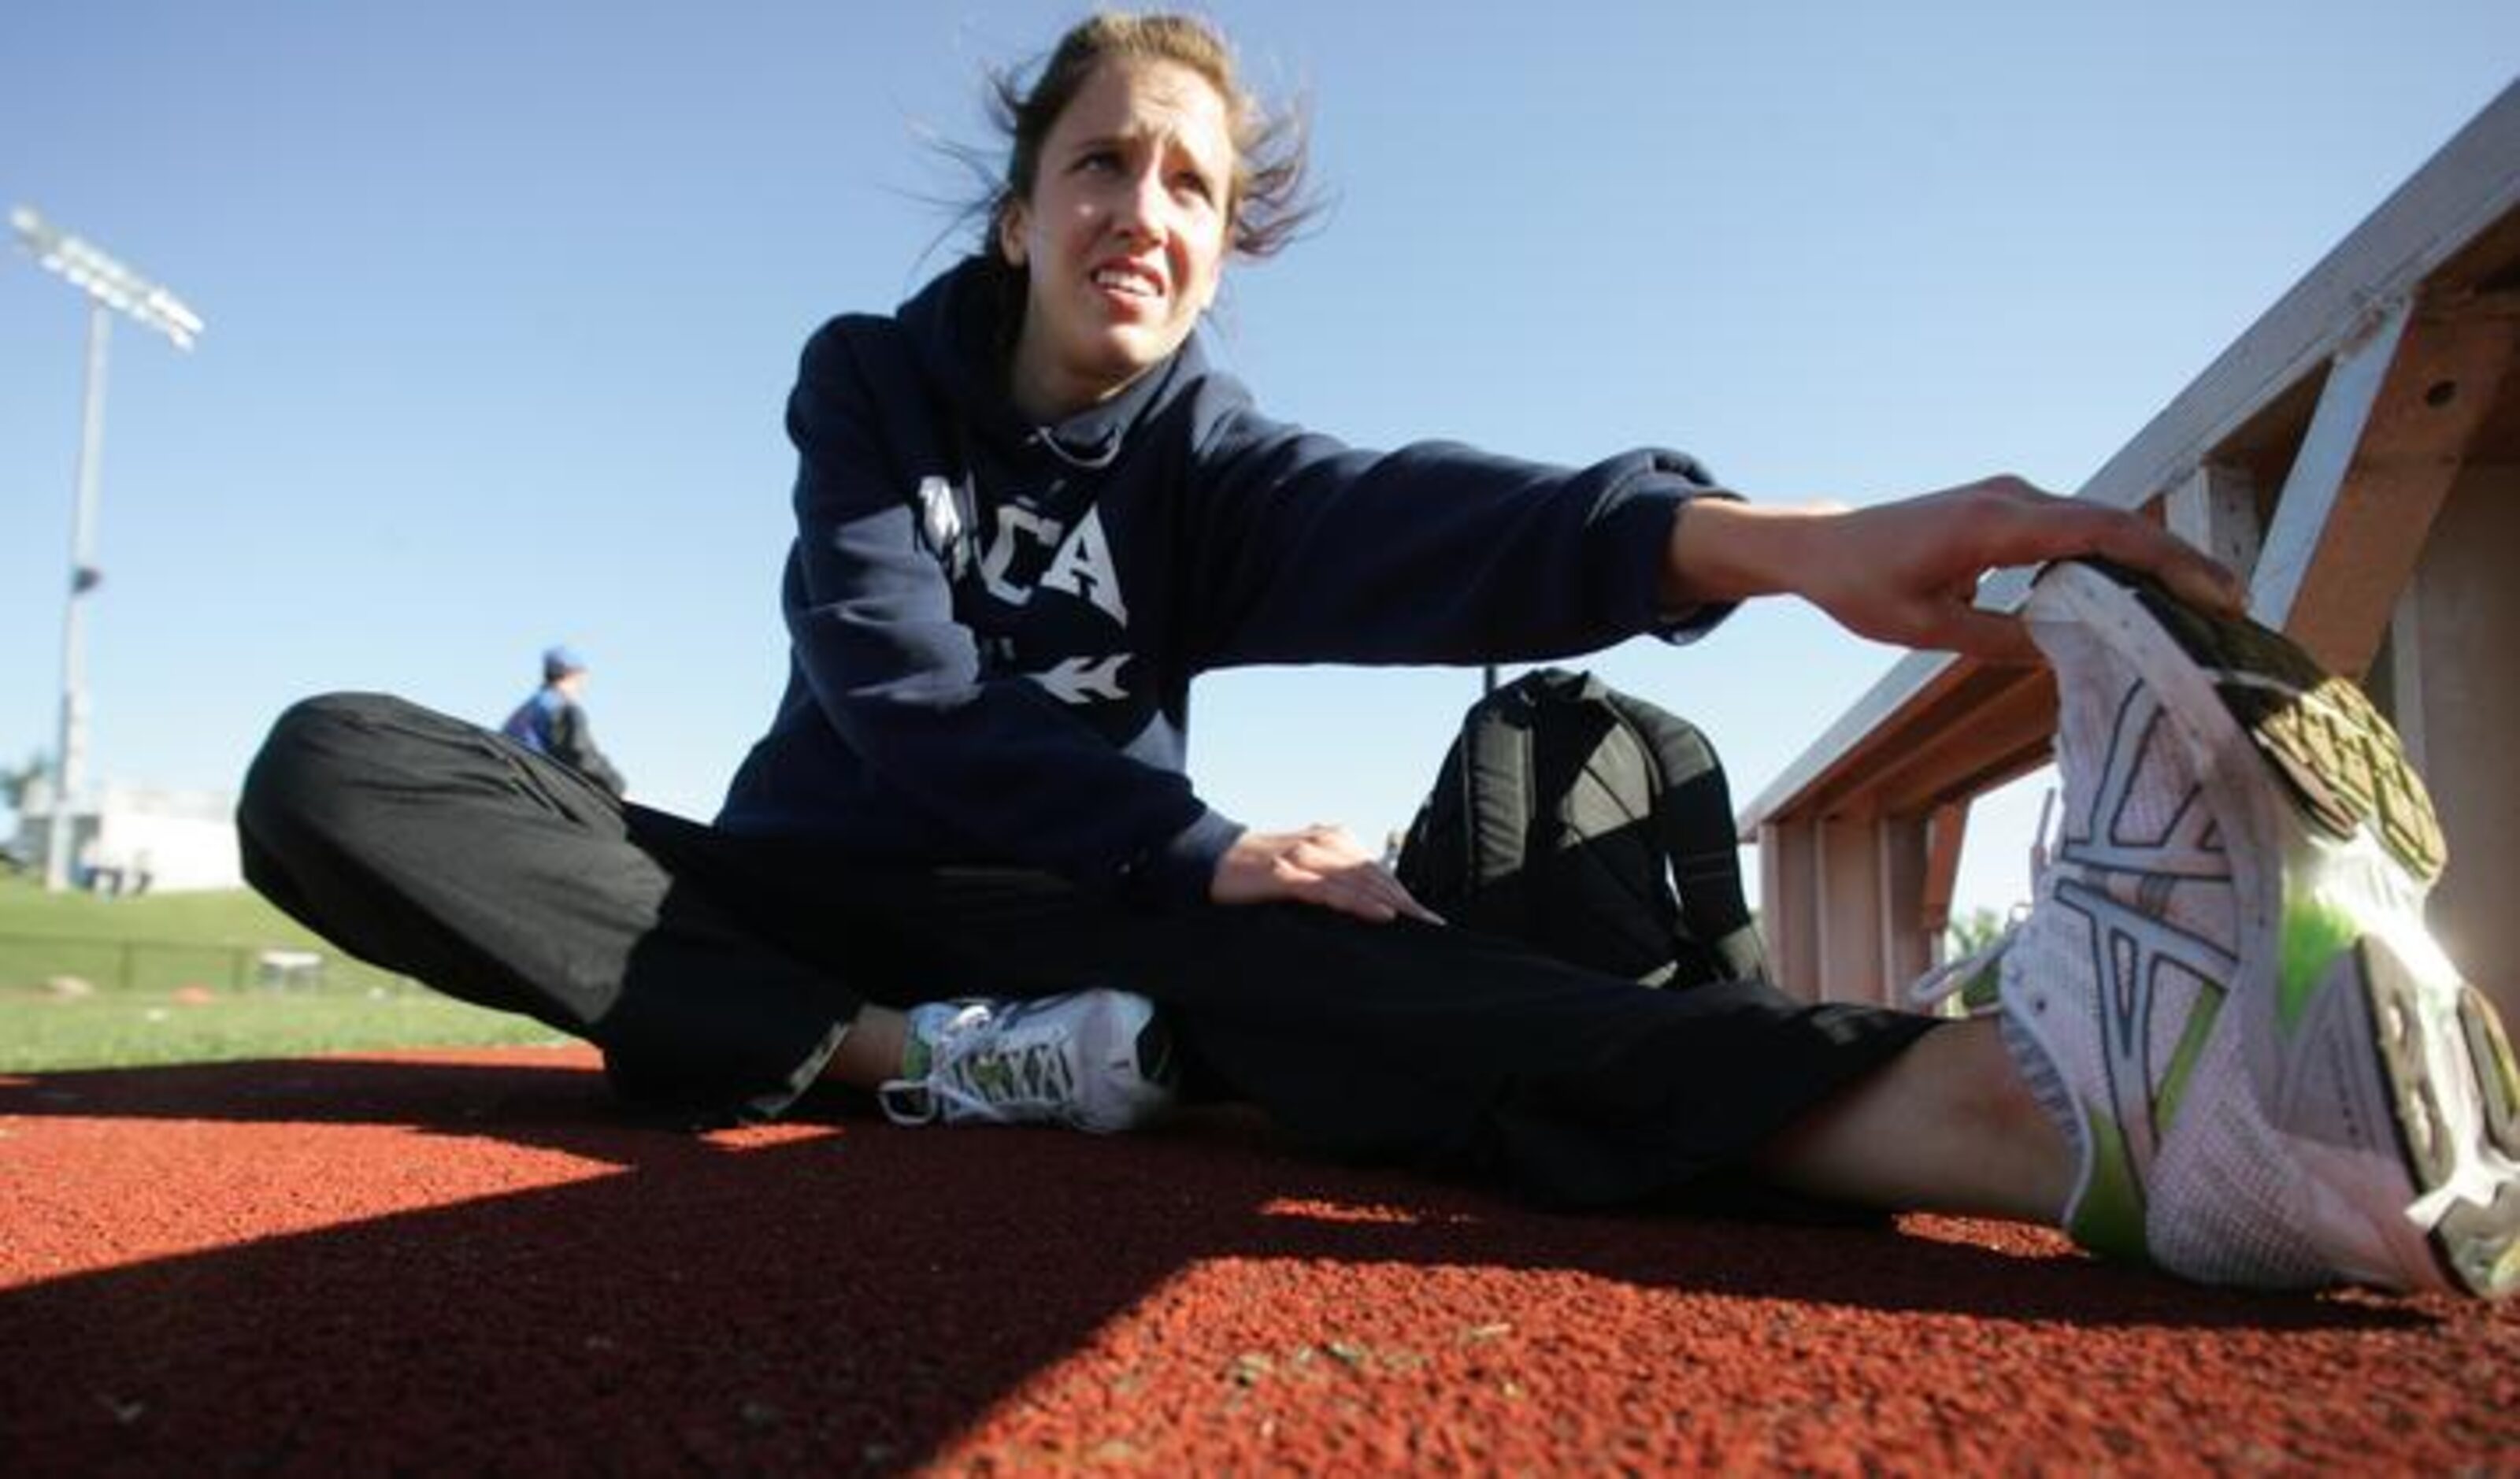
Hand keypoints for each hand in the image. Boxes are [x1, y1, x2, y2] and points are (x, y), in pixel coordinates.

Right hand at [1209, 824, 1444, 924]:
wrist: (1209, 857)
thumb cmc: (1257, 868)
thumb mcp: (1302, 865)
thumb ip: (1331, 876)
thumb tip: (1367, 902)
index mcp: (1331, 838)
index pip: (1376, 868)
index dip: (1403, 892)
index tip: (1428, 916)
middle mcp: (1322, 842)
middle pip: (1374, 874)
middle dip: (1407, 901)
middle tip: (1434, 925)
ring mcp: (1303, 857)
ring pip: (1358, 882)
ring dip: (1392, 903)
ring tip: (1419, 923)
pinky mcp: (1284, 875)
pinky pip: (1329, 891)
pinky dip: (1359, 904)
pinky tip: (1382, 916)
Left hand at [1669, 476, 2246, 661]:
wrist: (1826, 545)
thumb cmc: (1864, 587)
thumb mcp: (1926, 629)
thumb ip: (1999, 640)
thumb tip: (2070, 655)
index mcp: (1991, 524)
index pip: (2098, 533)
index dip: (2162, 559)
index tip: (2213, 589)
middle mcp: (2010, 498)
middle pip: (2114, 523)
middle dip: (2176, 562)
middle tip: (2233, 606)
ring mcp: (2011, 497)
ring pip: (2099, 524)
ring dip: (2150, 559)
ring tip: (2204, 604)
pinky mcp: (2009, 507)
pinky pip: (2075, 528)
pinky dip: (2114, 556)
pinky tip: (2144, 594)